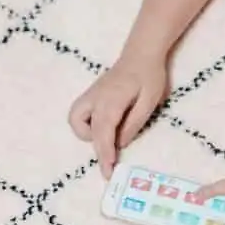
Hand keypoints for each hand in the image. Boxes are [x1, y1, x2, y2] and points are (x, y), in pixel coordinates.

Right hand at [68, 57, 169, 178]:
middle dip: (98, 151)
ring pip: (75, 121)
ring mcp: (89, 96)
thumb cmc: (149, 76)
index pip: (104, 132)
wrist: (140, 54)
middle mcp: (95, 98)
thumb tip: (120, 143)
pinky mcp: (89, 96)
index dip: (105, 153)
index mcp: (111, 100)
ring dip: (87, 135)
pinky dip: (85, 126)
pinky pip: (78, 115)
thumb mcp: (149, 101)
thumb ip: (134, 123)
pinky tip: (102, 126)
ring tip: (107, 138)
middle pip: (88, 131)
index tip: (108, 170)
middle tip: (110, 168)